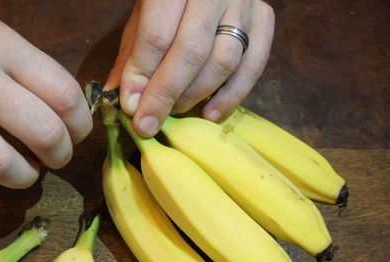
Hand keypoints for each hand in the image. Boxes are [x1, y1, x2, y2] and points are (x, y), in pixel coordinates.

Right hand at [0, 0, 91, 243]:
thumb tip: (67, 109)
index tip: (77, 131)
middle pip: (40, 130)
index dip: (81, 122)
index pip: (63, 94)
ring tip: (25, 173)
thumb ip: (26, 67)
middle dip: (60, 153)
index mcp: (1, 47)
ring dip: (23, 177)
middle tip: (56, 156)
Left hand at [106, 0, 274, 136]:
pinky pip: (254, 64)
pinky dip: (232, 95)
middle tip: (150, 123)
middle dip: (166, 93)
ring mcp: (244, 3)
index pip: (157, 35)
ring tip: (175, 112)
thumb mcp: (143, 17)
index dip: (143, 75)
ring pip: (225, 60)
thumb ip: (133, 55)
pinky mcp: (263, 18)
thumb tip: (125, 102)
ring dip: (196, 95)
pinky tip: (210, 113)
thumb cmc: (169, 0)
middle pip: (191, 50)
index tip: (132, 108)